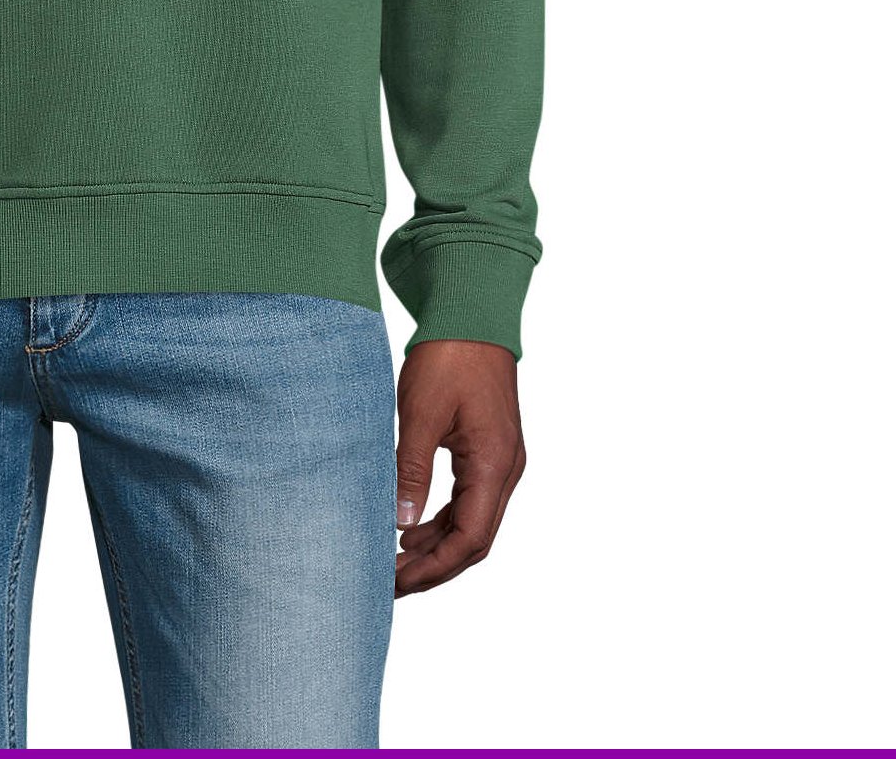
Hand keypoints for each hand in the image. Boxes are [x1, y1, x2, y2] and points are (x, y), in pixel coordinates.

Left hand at [393, 338, 524, 596]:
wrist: (472, 312)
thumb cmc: (448, 356)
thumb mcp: (421, 413)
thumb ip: (411, 469)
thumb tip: (401, 523)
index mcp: (493, 464)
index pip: (469, 539)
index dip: (433, 568)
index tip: (397, 581)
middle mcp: (505, 469)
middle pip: (474, 540)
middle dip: (434, 566)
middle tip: (391, 582)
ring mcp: (501, 461)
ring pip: (472, 522)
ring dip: (437, 545)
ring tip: (395, 561)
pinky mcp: (488, 450)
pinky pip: (469, 500)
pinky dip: (442, 519)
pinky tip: (411, 526)